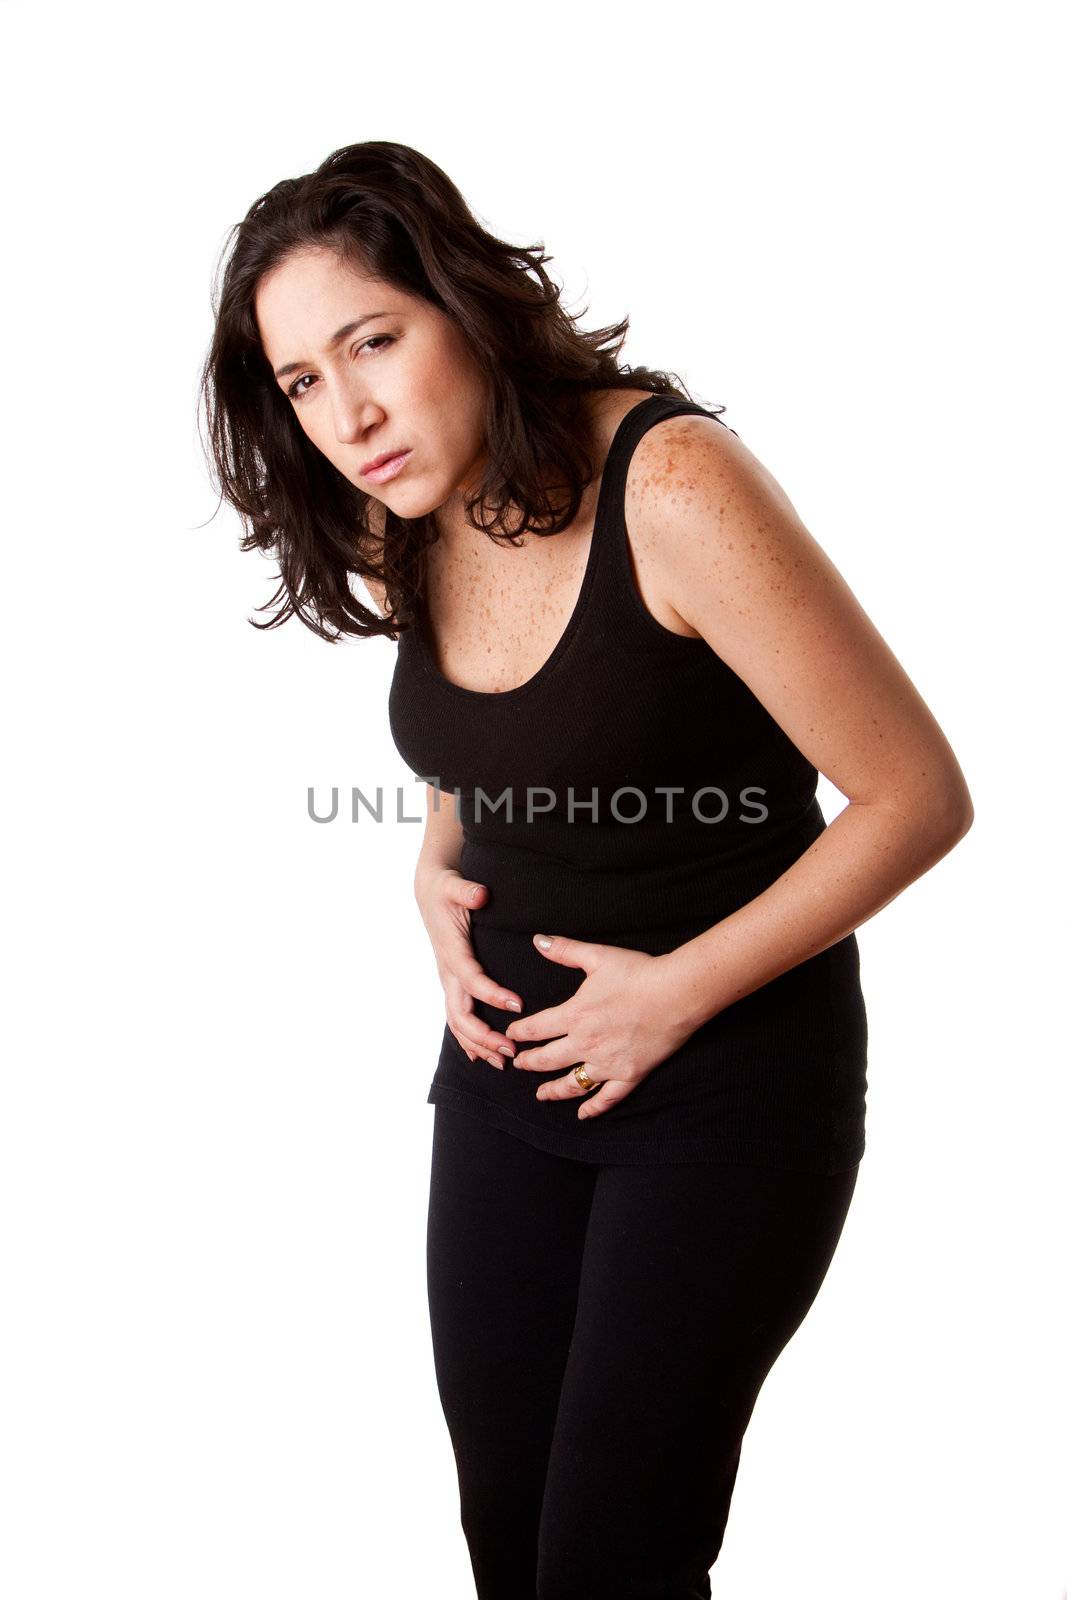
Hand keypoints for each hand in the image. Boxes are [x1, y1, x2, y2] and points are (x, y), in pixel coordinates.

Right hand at [414, 866, 522, 1069]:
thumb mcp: (454, 884)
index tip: (518, 1005)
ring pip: (457, 1022)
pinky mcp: (452, 984)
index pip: (470, 979)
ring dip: (478, 1045)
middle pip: (461, 1013)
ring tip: (503, 1061)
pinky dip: (468, 1040)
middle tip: (512, 1050)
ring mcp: (447, 981)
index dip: (491, 994)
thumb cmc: (445, 889)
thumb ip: (466, 890)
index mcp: (451, 951)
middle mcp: (447, 972)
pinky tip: (483, 1056)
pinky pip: (457, 1018)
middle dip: (484, 1036)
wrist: (429, 892)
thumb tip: (480, 895)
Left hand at [503, 933, 700, 1118]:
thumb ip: (564, 950)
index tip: (510, 1035)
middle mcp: (585, 1044)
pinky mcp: (629, 1074)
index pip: (536, 1028)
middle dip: (529, 1063)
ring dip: (553, 1090)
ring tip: (541, 1095)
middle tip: (518, 1065)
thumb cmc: (638, 972)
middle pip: (547, 1059)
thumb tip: (538, 940)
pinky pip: (607, 1098)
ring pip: (572, 1083)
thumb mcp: (597, 956)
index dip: (519, 1033)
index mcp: (574, 1015)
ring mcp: (607, 1063)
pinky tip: (583, 1114)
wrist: (676, 993)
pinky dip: (593, 1108)